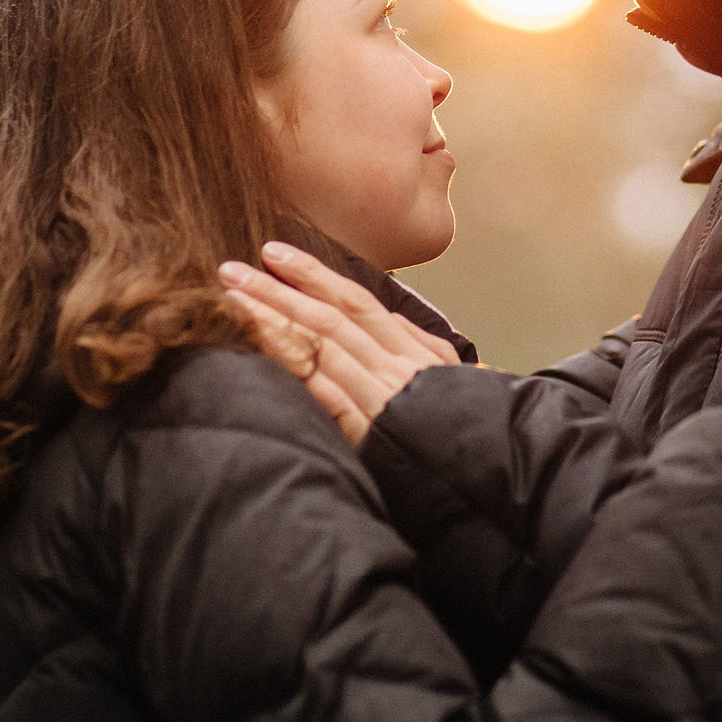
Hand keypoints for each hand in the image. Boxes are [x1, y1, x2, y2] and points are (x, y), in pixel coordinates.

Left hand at [219, 242, 460, 444]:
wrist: (490, 468)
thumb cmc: (464, 427)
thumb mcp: (449, 376)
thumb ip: (417, 343)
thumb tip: (386, 317)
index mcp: (412, 350)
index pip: (354, 300)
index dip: (312, 273)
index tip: (274, 253)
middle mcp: (394, 366)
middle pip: (327, 316)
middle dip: (277, 289)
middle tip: (231, 270)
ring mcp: (380, 396)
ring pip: (319, 346)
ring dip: (272, 320)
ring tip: (232, 301)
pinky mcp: (369, 430)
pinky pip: (323, 391)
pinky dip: (292, 367)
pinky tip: (260, 350)